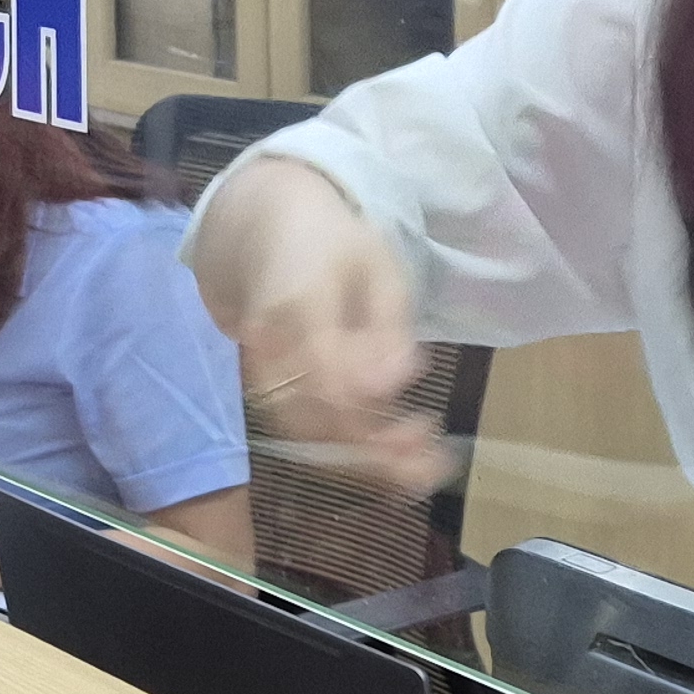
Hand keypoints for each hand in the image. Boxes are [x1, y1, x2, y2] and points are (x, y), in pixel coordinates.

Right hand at [184, 158, 423, 443]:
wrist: (259, 229)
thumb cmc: (332, 244)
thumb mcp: (378, 268)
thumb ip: (389, 328)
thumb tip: (402, 382)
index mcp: (298, 303)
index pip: (330, 375)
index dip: (376, 409)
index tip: (427, 423)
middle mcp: (269, 345)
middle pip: (317, 418)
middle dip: (378, 453)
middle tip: (435, 461)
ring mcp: (258, 369)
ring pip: (306, 433)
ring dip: (363, 460)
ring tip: (419, 464)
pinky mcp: (261, 384)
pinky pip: (300, 428)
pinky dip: (343, 448)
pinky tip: (385, 452)